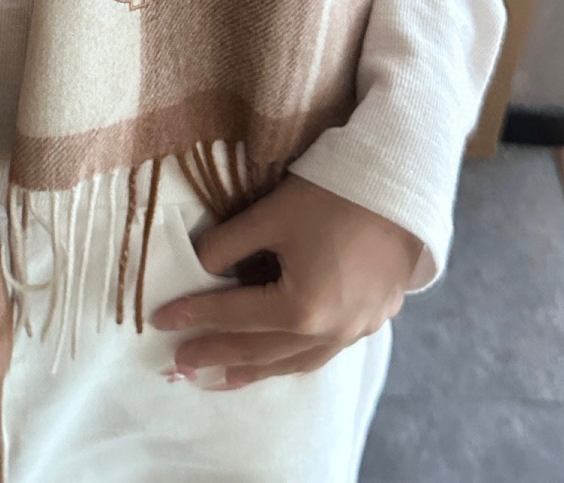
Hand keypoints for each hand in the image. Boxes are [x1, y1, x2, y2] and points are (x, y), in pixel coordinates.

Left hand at [150, 173, 424, 388]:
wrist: (405, 186)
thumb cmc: (335, 194)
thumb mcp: (272, 214)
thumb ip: (228, 244)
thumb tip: (197, 264)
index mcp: (301, 308)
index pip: (233, 315)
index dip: (193, 315)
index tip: (159, 319)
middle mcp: (329, 331)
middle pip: (260, 350)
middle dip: (216, 355)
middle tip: (180, 363)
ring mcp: (355, 330)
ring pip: (294, 362)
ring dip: (254, 371)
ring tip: (222, 377)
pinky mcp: (372, 320)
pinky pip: (323, 354)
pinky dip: (292, 360)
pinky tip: (280, 358)